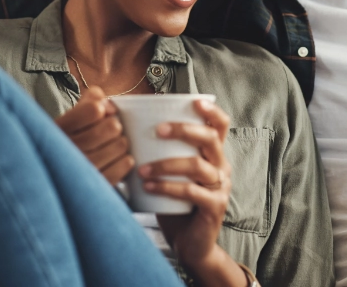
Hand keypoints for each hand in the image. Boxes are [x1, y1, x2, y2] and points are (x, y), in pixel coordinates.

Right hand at [55, 85, 133, 184]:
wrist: (57, 172)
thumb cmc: (71, 138)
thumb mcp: (73, 115)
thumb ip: (91, 100)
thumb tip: (110, 106)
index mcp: (60, 128)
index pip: (94, 110)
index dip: (102, 109)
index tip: (99, 114)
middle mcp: (68, 149)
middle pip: (112, 127)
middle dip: (114, 127)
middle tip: (108, 132)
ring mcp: (82, 169)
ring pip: (120, 146)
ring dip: (120, 144)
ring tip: (110, 146)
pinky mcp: (95, 183)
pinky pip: (123, 166)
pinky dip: (125, 161)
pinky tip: (117, 159)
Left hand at [143, 99, 233, 274]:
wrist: (190, 244)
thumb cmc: (175, 202)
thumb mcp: (171, 173)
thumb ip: (160, 152)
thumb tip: (124, 124)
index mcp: (213, 154)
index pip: (221, 125)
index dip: (212, 111)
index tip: (194, 101)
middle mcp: (222, 167)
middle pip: (210, 139)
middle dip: (184, 130)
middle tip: (158, 130)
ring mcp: (220, 187)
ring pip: (197, 165)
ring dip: (166, 164)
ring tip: (142, 169)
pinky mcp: (214, 207)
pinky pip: (191, 192)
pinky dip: (168, 187)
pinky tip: (149, 187)